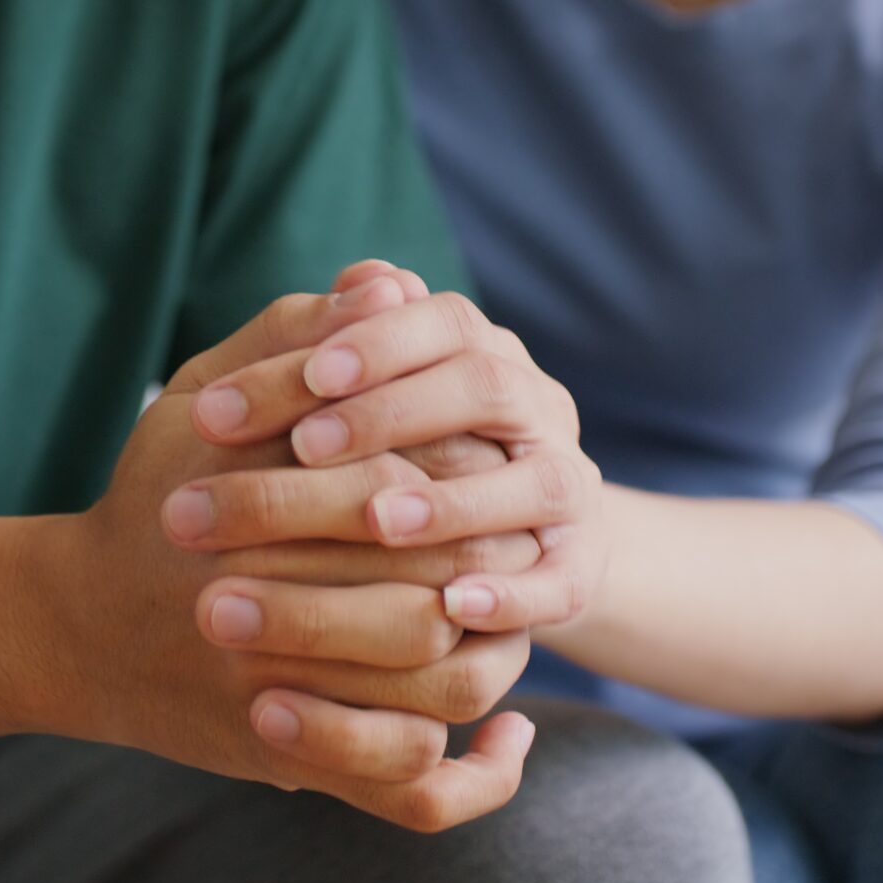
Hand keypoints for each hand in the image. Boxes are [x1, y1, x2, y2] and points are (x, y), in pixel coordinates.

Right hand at [45, 277, 538, 831]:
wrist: (75, 624)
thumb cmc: (154, 491)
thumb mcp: (204, 395)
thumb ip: (296, 336)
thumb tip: (390, 283)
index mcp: (270, 502)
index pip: (412, 481)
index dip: (467, 472)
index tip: (489, 457)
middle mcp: (279, 607)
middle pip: (445, 584)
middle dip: (494, 561)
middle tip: (518, 539)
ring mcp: (287, 697)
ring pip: (446, 688)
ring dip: (499, 656)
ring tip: (511, 621)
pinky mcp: (292, 769)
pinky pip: (409, 793)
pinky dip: (472, 773)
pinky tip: (506, 737)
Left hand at [181, 288, 610, 636]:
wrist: (511, 544)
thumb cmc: (407, 455)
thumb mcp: (374, 396)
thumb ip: (361, 342)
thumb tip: (361, 275)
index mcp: (486, 355)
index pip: (444, 322)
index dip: (380, 340)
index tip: (307, 372)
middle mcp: (538, 411)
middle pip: (486, 387)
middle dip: (393, 412)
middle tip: (305, 445)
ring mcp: (566, 491)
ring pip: (533, 482)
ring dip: (454, 502)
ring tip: (377, 521)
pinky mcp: (578, 570)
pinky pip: (559, 581)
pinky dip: (509, 594)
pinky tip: (450, 607)